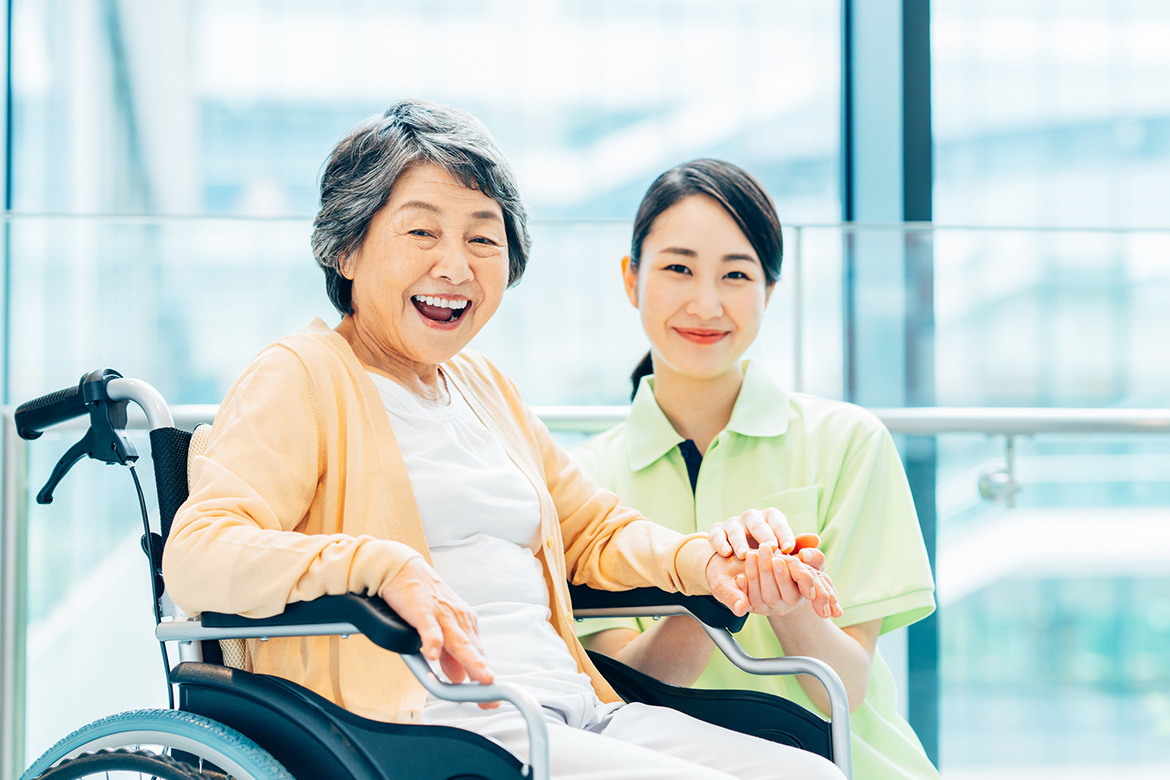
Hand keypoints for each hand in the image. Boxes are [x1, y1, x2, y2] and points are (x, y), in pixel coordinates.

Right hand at [378, 557, 497, 707]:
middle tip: (492, 696)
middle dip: (483, 674)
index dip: (483, 678)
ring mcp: (441, 613)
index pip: (477, 655)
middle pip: (473, 650)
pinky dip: (431, 640)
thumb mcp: (439, 629)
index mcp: (463, 625)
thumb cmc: (421, 599)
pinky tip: (432, 654)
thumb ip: (448, 656)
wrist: (401, 568)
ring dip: (470, 660)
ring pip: (457, 640)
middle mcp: (457, 619)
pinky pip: (428, 626)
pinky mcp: (421, 608)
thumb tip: (458, 680)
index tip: (490, 700)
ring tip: (481, 678)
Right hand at [709, 507, 822, 559]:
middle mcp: (751, 517)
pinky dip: (720, 542)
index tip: (789, 549)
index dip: (784, 535)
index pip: (779, 523)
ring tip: (745, 555)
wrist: (737, 558)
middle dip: (764, 535)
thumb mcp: (784, 550)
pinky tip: (726, 553)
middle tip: (770, 548)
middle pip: (757, 523)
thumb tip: (816, 540)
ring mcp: (733, 523)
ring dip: (740, 542)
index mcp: (771, 518)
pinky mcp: (717, 530)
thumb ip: (799, 546)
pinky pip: (716, 534)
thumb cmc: (767, 553)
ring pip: (736, 529)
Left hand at [737, 545, 841, 618]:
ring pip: (759, 598)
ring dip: (754, 575)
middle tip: (763, 550)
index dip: (785, 576)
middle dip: (767, 571)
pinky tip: (739, 576)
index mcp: (801, 596)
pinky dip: (743, 589)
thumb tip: (807, 552)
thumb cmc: (795, 565)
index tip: (778, 559)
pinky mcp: (753, 607)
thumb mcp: (808, 560)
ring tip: (751, 555)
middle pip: (774, 595)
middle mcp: (785, 605)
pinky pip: (746, 602)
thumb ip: (814, 556)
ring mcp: (768, 608)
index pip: (793, 591)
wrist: (776, 572)